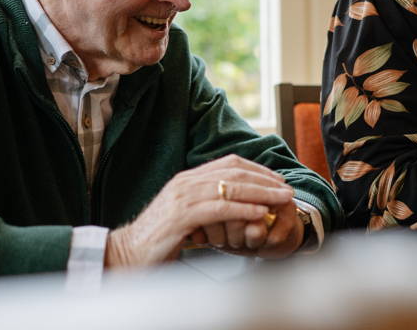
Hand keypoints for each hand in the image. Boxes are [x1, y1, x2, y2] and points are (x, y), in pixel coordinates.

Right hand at [105, 155, 294, 267]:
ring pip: (230, 188)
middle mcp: (186, 182)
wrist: (129, 253)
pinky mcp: (182, 216)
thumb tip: (235, 202)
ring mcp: (183, 197)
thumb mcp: (186, 214)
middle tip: (287, 189)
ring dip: (261, 193)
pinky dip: (244, 209)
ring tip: (282, 199)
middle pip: (234, 172)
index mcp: (188, 178)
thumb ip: (206, 204)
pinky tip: (261, 213)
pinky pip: (220, 208)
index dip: (258, 170)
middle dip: (265, 180)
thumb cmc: (161, 238)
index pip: (229, 164)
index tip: (278, 180)